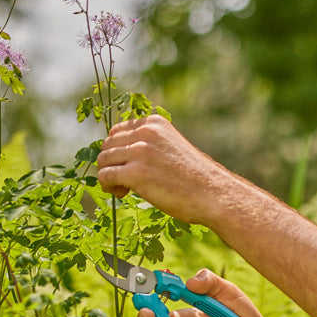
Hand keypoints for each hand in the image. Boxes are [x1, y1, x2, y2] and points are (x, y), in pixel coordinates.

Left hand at [96, 115, 226, 224]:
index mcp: (154, 123)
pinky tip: (123, 193)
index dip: (117, 150)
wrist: (212, 194)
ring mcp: (140, 152)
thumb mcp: (172, 147)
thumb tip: (117, 152)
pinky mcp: (135, 173)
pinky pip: (105, 176)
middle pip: (107, 145)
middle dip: (111, 163)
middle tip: (125, 180)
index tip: (128, 165)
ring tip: (125, 188)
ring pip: (103, 160)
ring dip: (109, 176)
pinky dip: (109, 186)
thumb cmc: (194, 176)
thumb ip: (149, 143)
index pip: (117, 131)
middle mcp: (146, 132)